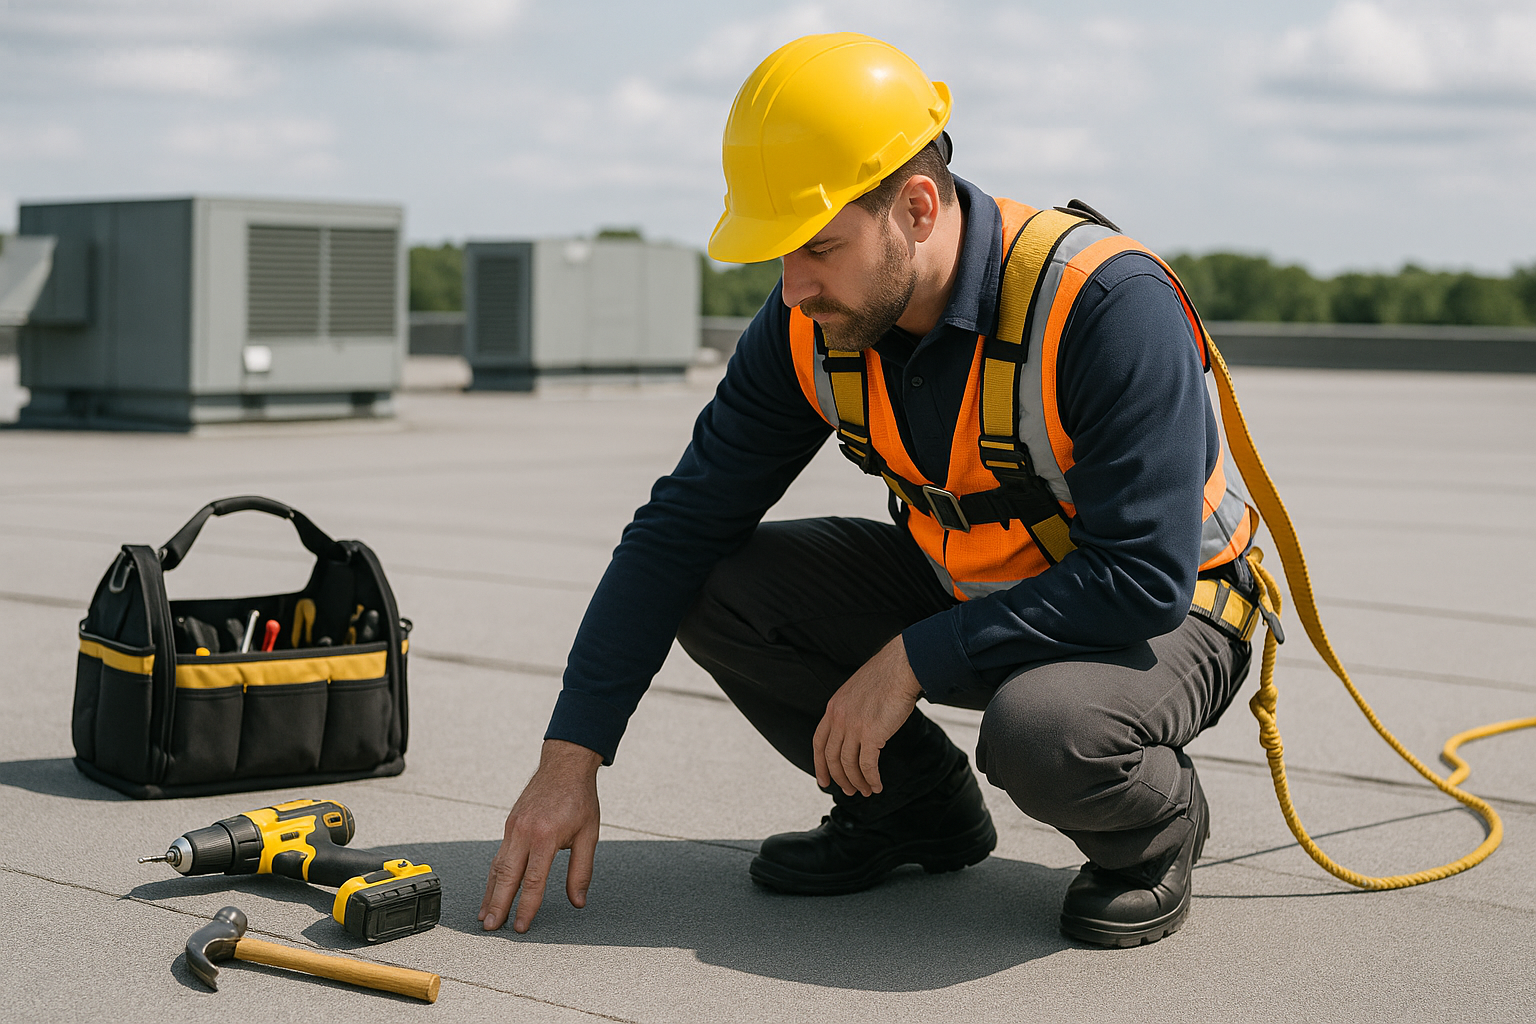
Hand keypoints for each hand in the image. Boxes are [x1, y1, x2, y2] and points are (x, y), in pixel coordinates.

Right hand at [479, 739, 602, 932]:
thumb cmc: (579, 798)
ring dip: (490, 893)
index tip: (521, 927)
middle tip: (491, 929)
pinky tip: (492, 890)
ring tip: (485, 916)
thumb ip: (581, 871)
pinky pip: (499, 855)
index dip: (526, 907)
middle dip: (498, 905)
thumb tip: (578, 901)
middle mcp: (524, 832)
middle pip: (507, 877)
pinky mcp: (510, 824)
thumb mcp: (589, 835)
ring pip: (498, 867)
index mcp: (545, 836)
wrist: (564, 765)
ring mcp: (513, 827)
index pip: (533, 881)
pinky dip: (494, 876)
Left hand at [813, 635, 923, 797]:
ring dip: (857, 782)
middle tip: (848, 791)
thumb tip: (858, 730)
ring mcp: (853, 726)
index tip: (823, 780)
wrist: (901, 666)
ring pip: (849, 765)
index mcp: (833, 707)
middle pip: (832, 758)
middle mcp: (839, 718)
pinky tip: (877, 785)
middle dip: (839, 778)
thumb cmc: (886, 676)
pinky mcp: (871, 733)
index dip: (819, 765)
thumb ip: (851, 710)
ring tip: (866, 791)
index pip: (819, 742)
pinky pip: (868, 765)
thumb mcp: (857, 692)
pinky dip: (871, 779)